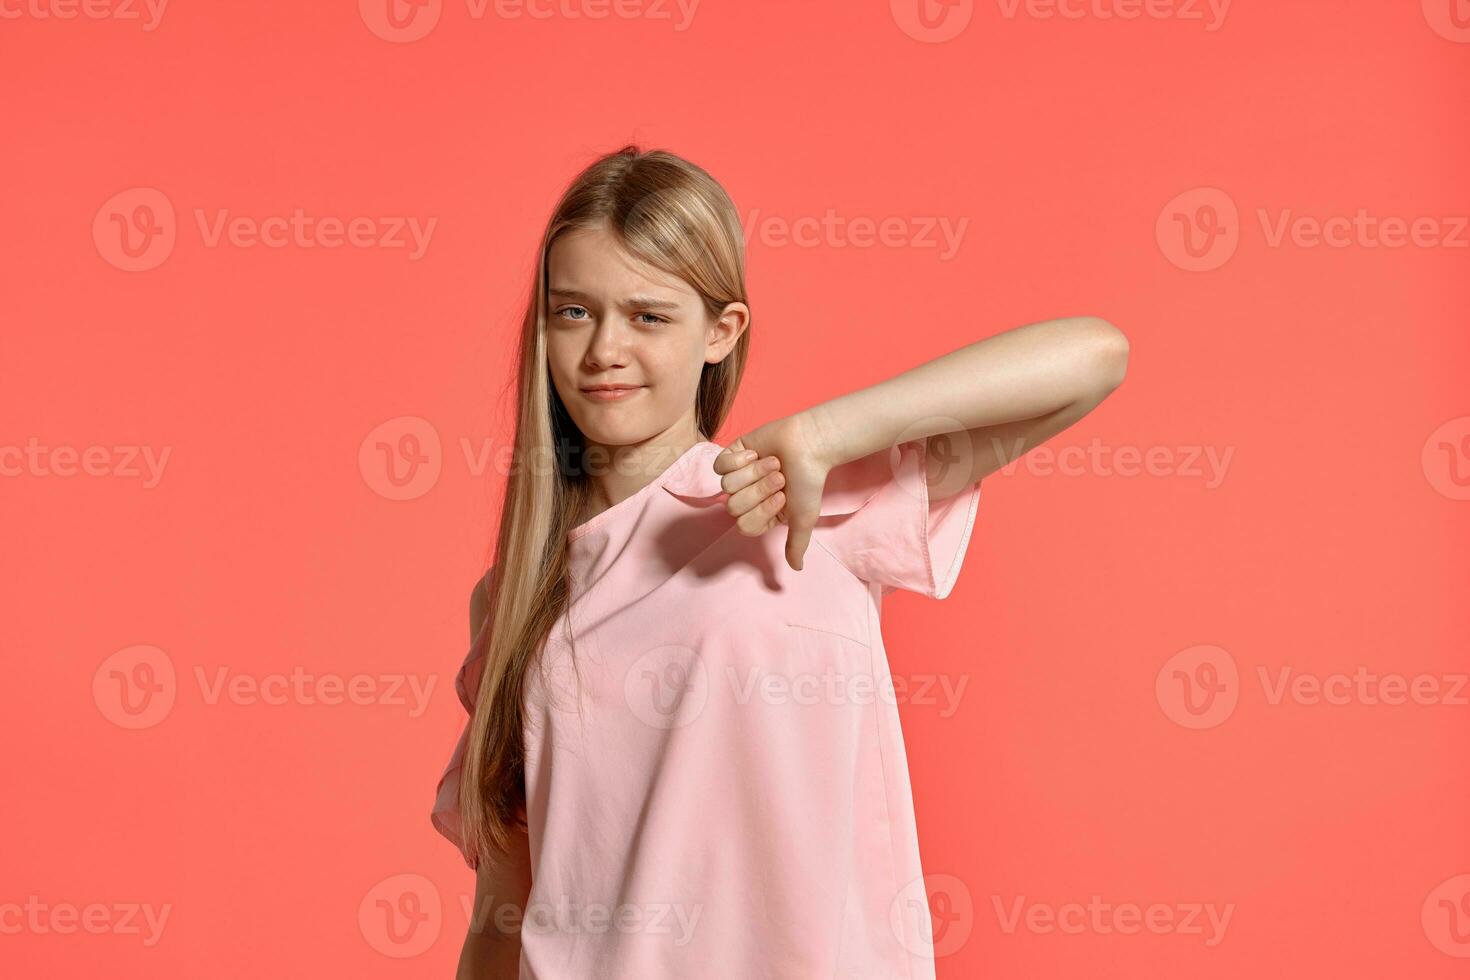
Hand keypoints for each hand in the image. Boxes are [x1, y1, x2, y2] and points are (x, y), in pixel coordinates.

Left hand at [712, 412, 836, 570]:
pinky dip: (740, 459)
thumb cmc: (809, 481)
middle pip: (733, 507)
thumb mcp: (804, 518)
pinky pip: (720, 466)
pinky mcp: (732, 455)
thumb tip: (796, 569)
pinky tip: (756, 453)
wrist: (809, 445)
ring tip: (773, 462)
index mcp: (762, 514)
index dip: (761, 511)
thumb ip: (796, 544)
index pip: (744, 526)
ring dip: (754, 473)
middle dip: (759, 490)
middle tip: (780, 477)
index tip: (783, 498)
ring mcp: (738, 476)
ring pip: (727, 486)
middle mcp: (748, 497)